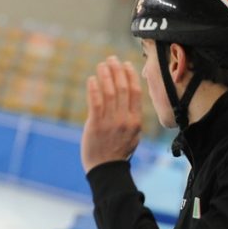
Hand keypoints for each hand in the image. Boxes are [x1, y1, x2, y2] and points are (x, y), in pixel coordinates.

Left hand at [80, 56, 142, 173]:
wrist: (106, 169)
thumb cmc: (118, 152)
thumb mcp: (133, 135)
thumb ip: (132, 118)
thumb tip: (131, 101)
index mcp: (135, 120)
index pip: (135, 92)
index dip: (130, 76)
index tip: (126, 64)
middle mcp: (125, 119)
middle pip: (122, 89)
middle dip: (117, 71)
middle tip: (111, 59)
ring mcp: (110, 122)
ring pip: (109, 92)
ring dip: (105, 75)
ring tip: (101, 65)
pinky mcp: (96, 125)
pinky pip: (95, 102)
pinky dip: (94, 88)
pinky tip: (91, 79)